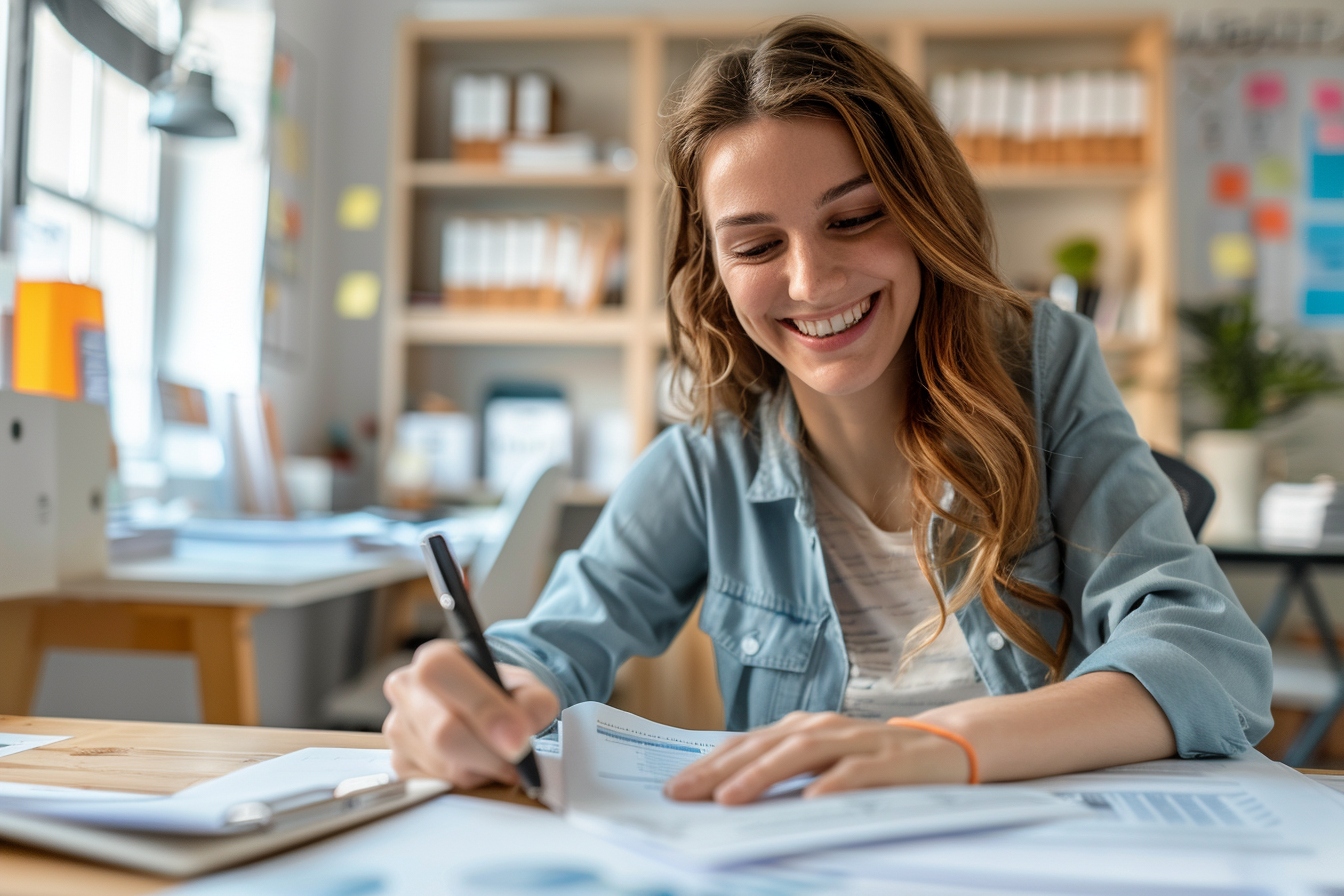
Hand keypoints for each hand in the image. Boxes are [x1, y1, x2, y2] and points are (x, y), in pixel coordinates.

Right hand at [382, 639, 558, 788]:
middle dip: (490, 754)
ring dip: (483, 769)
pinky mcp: (399, 762)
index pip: (442, 675)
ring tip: (498, 755)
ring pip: (445, 766)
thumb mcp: (528, 687)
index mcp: (435, 659)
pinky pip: (439, 784)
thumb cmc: (502, 695)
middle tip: (519, 759)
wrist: (485, 709)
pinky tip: (477, 764)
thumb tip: (518, 734)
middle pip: (443, 732)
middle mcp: (407, 689)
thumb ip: (533, 704)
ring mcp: (398, 727)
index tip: (516, 740)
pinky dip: (469, 781)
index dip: (482, 708)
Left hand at [663, 711, 970, 804]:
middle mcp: (822, 727)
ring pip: (801, 753)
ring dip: (762, 774)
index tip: (675, 787)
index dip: (708, 765)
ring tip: (730, 798)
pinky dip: (831, 784)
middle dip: (720, 771)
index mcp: (800, 728)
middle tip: (686, 794)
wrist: (944, 747)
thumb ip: (780, 767)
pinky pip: (856, 773)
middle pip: (764, 746)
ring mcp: (855, 741)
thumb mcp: (820, 759)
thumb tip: (724, 790)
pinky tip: (809, 800)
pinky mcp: (888, 762)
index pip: (746, 745)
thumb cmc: (870, 759)